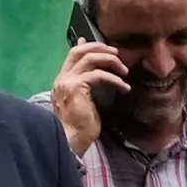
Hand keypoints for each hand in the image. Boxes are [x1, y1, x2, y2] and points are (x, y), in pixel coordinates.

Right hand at [48, 39, 127, 153]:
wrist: (70, 140)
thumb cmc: (78, 126)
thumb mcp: (83, 102)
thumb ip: (87, 88)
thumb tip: (96, 77)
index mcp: (61, 81)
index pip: (73, 54)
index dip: (89, 46)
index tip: (106, 48)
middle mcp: (62, 78)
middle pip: (79, 51)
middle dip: (100, 48)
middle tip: (117, 54)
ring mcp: (67, 81)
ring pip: (90, 58)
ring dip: (110, 61)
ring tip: (125, 71)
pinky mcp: (76, 87)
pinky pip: (99, 75)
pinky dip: (114, 79)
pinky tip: (124, 87)